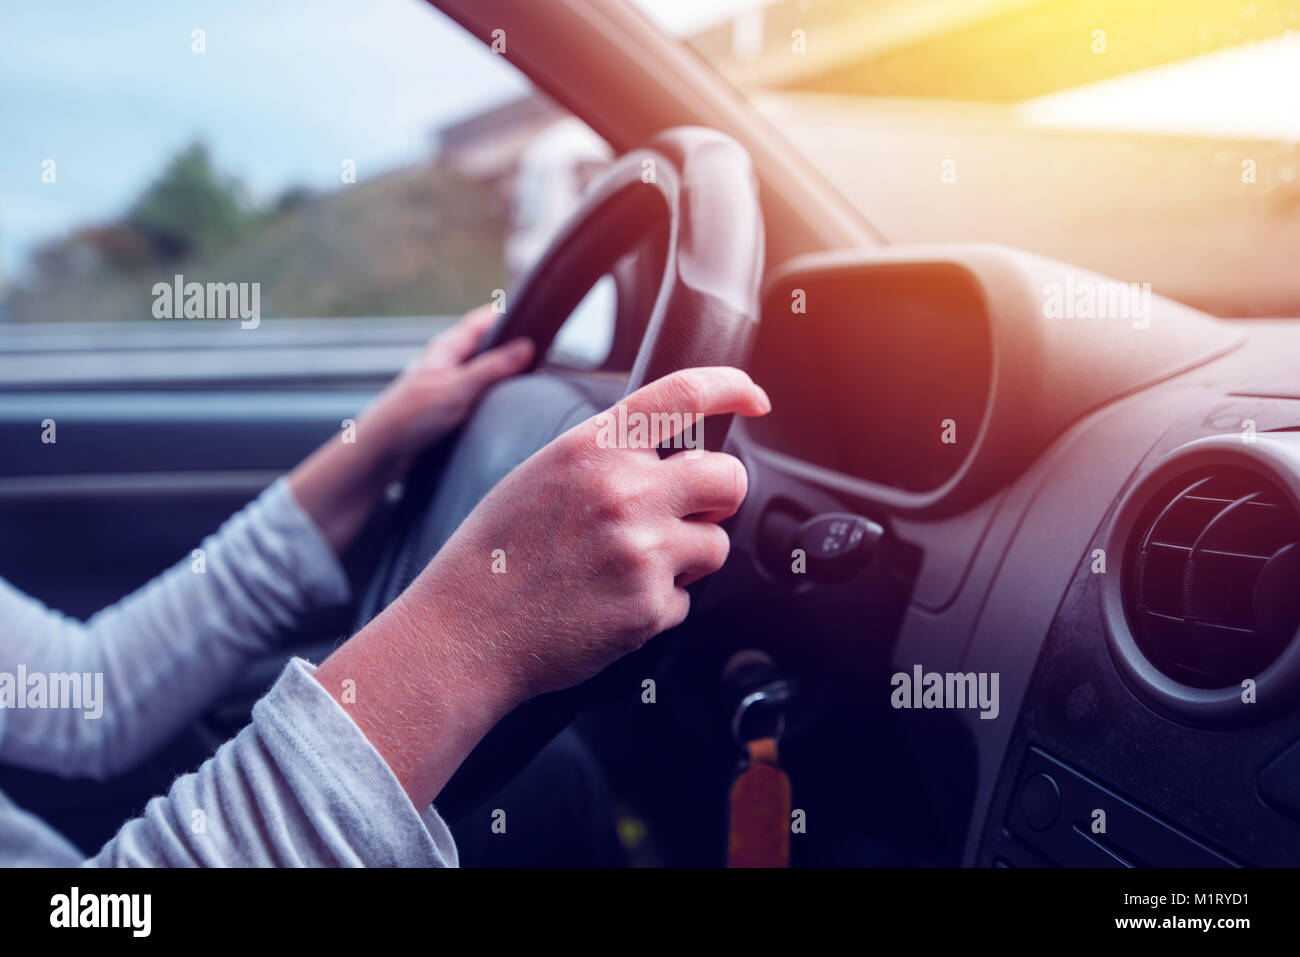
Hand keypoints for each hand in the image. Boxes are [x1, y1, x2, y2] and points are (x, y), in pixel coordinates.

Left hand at [289, 306, 532, 553]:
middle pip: (486, 344)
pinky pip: (476, 391)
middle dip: (512, 346)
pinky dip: (492, 393)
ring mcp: (445, 383)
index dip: (511, 316)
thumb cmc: (410, 417)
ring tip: (530, 379)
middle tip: (543, 353)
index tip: (539, 319)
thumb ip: (492, 368)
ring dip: (503, 373)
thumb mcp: (458, 388)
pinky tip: (504, 405)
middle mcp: (446, 361)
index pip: (484, 319)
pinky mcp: (445, 405)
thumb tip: (526, 347)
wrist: (379, 452)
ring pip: (482, 369)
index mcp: (446, 347)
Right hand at [315, 367, 771, 805]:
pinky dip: (658, 604)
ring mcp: (642, 550)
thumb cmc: (494, 555)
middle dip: (718, 497)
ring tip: (628, 568)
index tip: (752, 399)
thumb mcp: (541, 473)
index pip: (684, 395)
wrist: (464, 631)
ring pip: (715, 544)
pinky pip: (686, 599)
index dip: (732, 389)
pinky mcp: (650, 606)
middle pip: (728, 477)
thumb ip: (606, 455)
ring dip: (688, 558)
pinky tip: (609, 604)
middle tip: (688, 513)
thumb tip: (665, 453)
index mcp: (593, 447)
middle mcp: (625, 491)